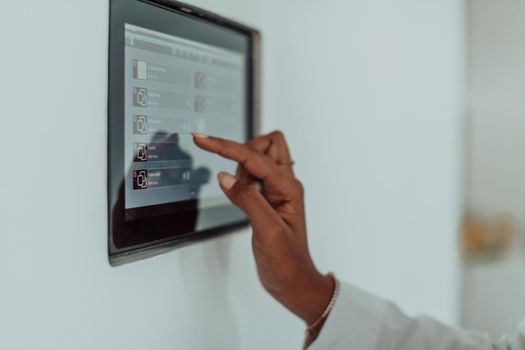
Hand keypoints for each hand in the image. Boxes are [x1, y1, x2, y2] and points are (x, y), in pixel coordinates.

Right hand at [193, 131, 333, 324]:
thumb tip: (226, 176)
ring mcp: (276, 191)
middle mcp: (284, 185)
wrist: (292, 281)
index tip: (204, 141)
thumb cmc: (288, 261)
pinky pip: (252, 176)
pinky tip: (238, 197)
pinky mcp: (266, 200)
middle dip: (244, 152)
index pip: (254, 157)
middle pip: (265, 145)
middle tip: (235, 178)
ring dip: (242, 168)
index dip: (226, 147)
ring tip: (240, 195)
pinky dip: (241, 180)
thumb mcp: (267, 230)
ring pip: (258, 158)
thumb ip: (247, 200)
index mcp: (288, 188)